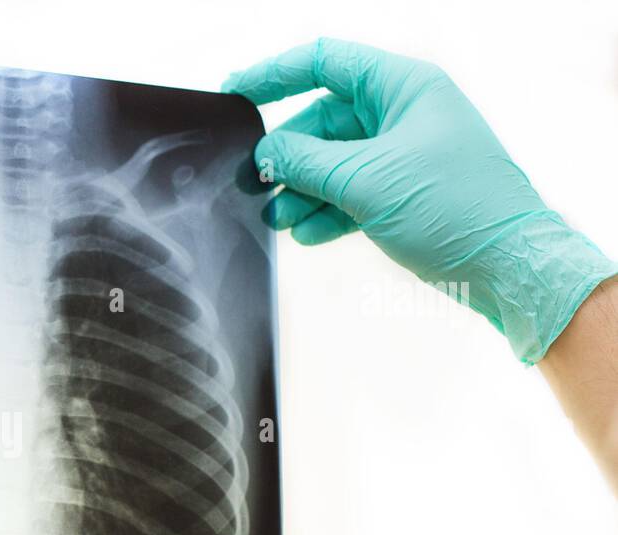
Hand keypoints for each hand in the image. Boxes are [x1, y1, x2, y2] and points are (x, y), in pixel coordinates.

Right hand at [222, 38, 615, 363]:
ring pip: (332, 162)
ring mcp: (402, 155)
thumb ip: (306, 162)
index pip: (324, 62)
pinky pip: (349, 193)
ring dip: (302, 190)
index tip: (234, 93)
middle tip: (255, 183)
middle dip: (287, 155)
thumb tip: (264, 154)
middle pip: (322, 121)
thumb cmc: (457, 208)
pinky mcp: (402, 194)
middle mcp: (402, 114)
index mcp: (403, 87)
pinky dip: (325, 212)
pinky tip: (308, 234)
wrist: (508, 265)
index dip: (274, 74)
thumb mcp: (367, 180)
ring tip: (279, 219)